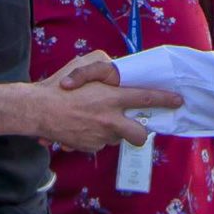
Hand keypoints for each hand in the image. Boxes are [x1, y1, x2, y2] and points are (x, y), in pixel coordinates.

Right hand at [36, 52, 182, 152]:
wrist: (36, 110)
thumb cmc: (59, 86)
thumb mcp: (82, 65)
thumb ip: (103, 65)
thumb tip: (115, 70)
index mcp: (111, 98)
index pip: (145, 99)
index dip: (165, 100)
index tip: (177, 101)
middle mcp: (110, 120)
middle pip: (139, 134)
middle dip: (142, 133)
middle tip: (136, 127)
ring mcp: (100, 137)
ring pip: (116, 138)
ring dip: (111, 131)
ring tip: (91, 120)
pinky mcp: (89, 147)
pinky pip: (99, 143)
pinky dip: (93, 136)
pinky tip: (79, 126)